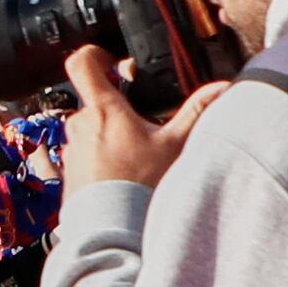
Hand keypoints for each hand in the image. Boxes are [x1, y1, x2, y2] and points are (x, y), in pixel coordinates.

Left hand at [57, 46, 208, 192]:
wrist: (111, 230)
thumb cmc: (140, 186)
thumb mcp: (174, 145)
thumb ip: (195, 112)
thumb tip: (219, 89)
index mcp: (103, 110)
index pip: (81, 63)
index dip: (94, 55)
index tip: (111, 64)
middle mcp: (80, 124)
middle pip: (93, 100)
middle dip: (115, 109)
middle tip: (140, 126)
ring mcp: (71, 148)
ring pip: (89, 129)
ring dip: (108, 136)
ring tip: (133, 157)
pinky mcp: (68, 172)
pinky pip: (83, 155)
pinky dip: (100, 159)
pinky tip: (121, 175)